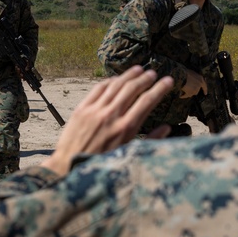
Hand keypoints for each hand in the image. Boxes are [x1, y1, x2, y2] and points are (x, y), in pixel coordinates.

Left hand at [42, 66, 174, 173]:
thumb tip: (166, 128)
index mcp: (125, 129)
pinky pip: (98, 89)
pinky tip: (116, 79)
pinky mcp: (81, 109)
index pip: (147, 101)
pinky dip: (109, 81)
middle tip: (153, 73)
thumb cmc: (101, 164)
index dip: (160, 89)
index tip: (168, 81)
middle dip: (145, 79)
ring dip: (128, 76)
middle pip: (132, 89)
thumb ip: (149, 141)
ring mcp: (95, 111)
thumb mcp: (128, 155)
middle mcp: (111, 116)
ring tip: (138, 69)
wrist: (68, 167)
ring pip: (115, 86)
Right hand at [180, 69, 206, 97]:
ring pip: (191, 93)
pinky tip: (180, 96)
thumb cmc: (186, 72)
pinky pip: (186, 95)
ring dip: (188, 93)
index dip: (205, 90)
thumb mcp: (193, 73)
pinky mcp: (189, 93)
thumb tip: (193, 80)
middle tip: (188, 89)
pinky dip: (183, 95)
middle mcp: (199, 86)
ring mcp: (194, 90)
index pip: (204, 86)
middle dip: (193, 90)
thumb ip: (194, 77)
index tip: (205, 94)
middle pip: (197, 90)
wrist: (181, 75)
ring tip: (183, 91)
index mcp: (201, 80)